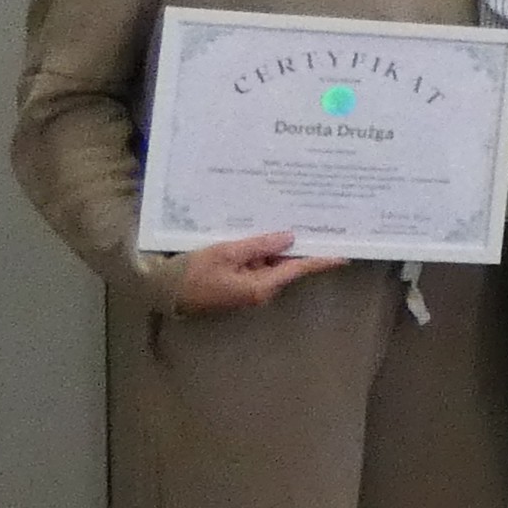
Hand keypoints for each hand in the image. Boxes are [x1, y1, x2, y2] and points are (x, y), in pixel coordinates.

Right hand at [167, 230, 346, 314]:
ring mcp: (248, 288)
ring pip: (271, 263)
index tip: (346, 253)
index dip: (322, 259)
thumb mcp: (225, 252)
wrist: (161, 289)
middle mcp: (260, 291)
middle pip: (287, 264)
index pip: (299, 269)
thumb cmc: (191, 272)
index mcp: (261, 287)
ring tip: (291, 216)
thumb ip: (259, 245)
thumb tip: (290, 237)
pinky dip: (260, 249)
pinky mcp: (237, 283)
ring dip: (277, 244)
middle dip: (299, 244)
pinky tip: (262, 230)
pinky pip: (256, 264)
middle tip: (317, 220)